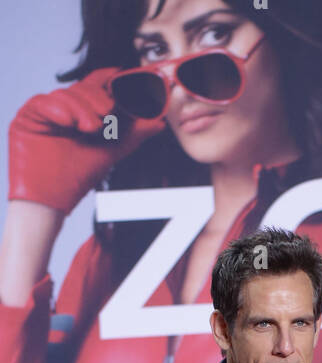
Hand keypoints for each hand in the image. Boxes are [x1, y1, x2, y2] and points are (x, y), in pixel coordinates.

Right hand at [8, 67, 164, 213]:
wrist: (53, 199)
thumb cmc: (79, 177)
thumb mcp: (113, 150)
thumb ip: (135, 133)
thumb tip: (160, 122)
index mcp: (84, 112)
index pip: (98, 85)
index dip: (111, 77)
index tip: (123, 72)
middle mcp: (65, 108)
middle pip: (85, 88)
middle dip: (100, 100)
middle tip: (107, 119)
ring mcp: (46, 111)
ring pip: (68, 94)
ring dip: (83, 109)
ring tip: (90, 129)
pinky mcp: (29, 116)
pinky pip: (45, 101)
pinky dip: (59, 110)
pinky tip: (68, 123)